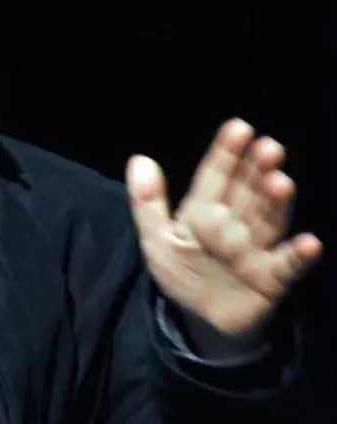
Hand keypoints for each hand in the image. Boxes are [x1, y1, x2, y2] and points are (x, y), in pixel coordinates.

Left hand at [126, 118, 322, 338]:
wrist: (201, 320)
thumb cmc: (182, 272)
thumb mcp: (156, 238)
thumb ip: (147, 202)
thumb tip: (139, 159)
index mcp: (204, 209)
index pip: (216, 175)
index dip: (226, 152)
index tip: (239, 128)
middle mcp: (234, 223)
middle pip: (247, 191)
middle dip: (257, 169)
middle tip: (268, 147)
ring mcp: (255, 248)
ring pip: (267, 219)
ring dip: (276, 202)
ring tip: (280, 181)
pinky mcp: (271, 278)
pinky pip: (286, 265)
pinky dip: (298, 255)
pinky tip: (309, 243)